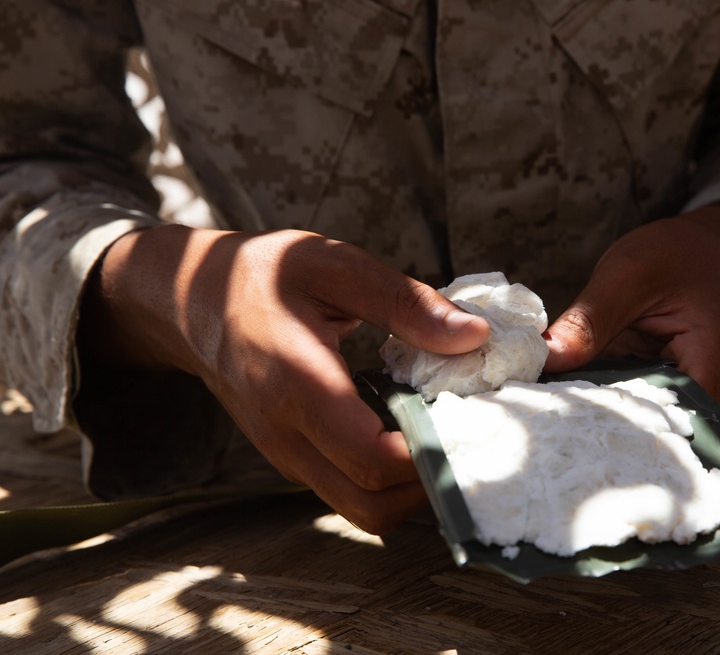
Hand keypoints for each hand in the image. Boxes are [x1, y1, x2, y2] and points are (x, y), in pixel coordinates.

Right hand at [81, 225, 489, 533]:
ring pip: (362, 508)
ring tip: (446, 434)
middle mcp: (287, 435)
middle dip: (431, 484)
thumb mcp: (334, 265)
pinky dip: (389, 478)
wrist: (190, 300)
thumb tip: (475, 335)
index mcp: (297, 384)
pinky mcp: (291, 456)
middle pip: (372, 506)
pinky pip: (348, 489)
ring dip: (411, 488)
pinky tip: (412, 431)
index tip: (475, 421)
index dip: (431, 453)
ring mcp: (286, 453)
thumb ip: (405, 301)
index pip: (373, 459)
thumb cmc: (262, 274)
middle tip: (470, 437)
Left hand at [543, 202, 719, 419]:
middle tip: (553, 414)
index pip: (671, 417)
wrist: (699, 248)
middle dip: (607, 421)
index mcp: (716, 361)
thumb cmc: (672, 254)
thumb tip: (545, 359)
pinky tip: (579, 395)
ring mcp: (698, 394)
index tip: (570, 416)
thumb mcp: (624, 276)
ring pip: (649, 421)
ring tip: (562, 406)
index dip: (620, 421)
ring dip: (608, 413)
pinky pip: (643, 407)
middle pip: (660, 427)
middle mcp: (717, 388)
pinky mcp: (675, 392)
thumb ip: (588, 322)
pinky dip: (612, 401)